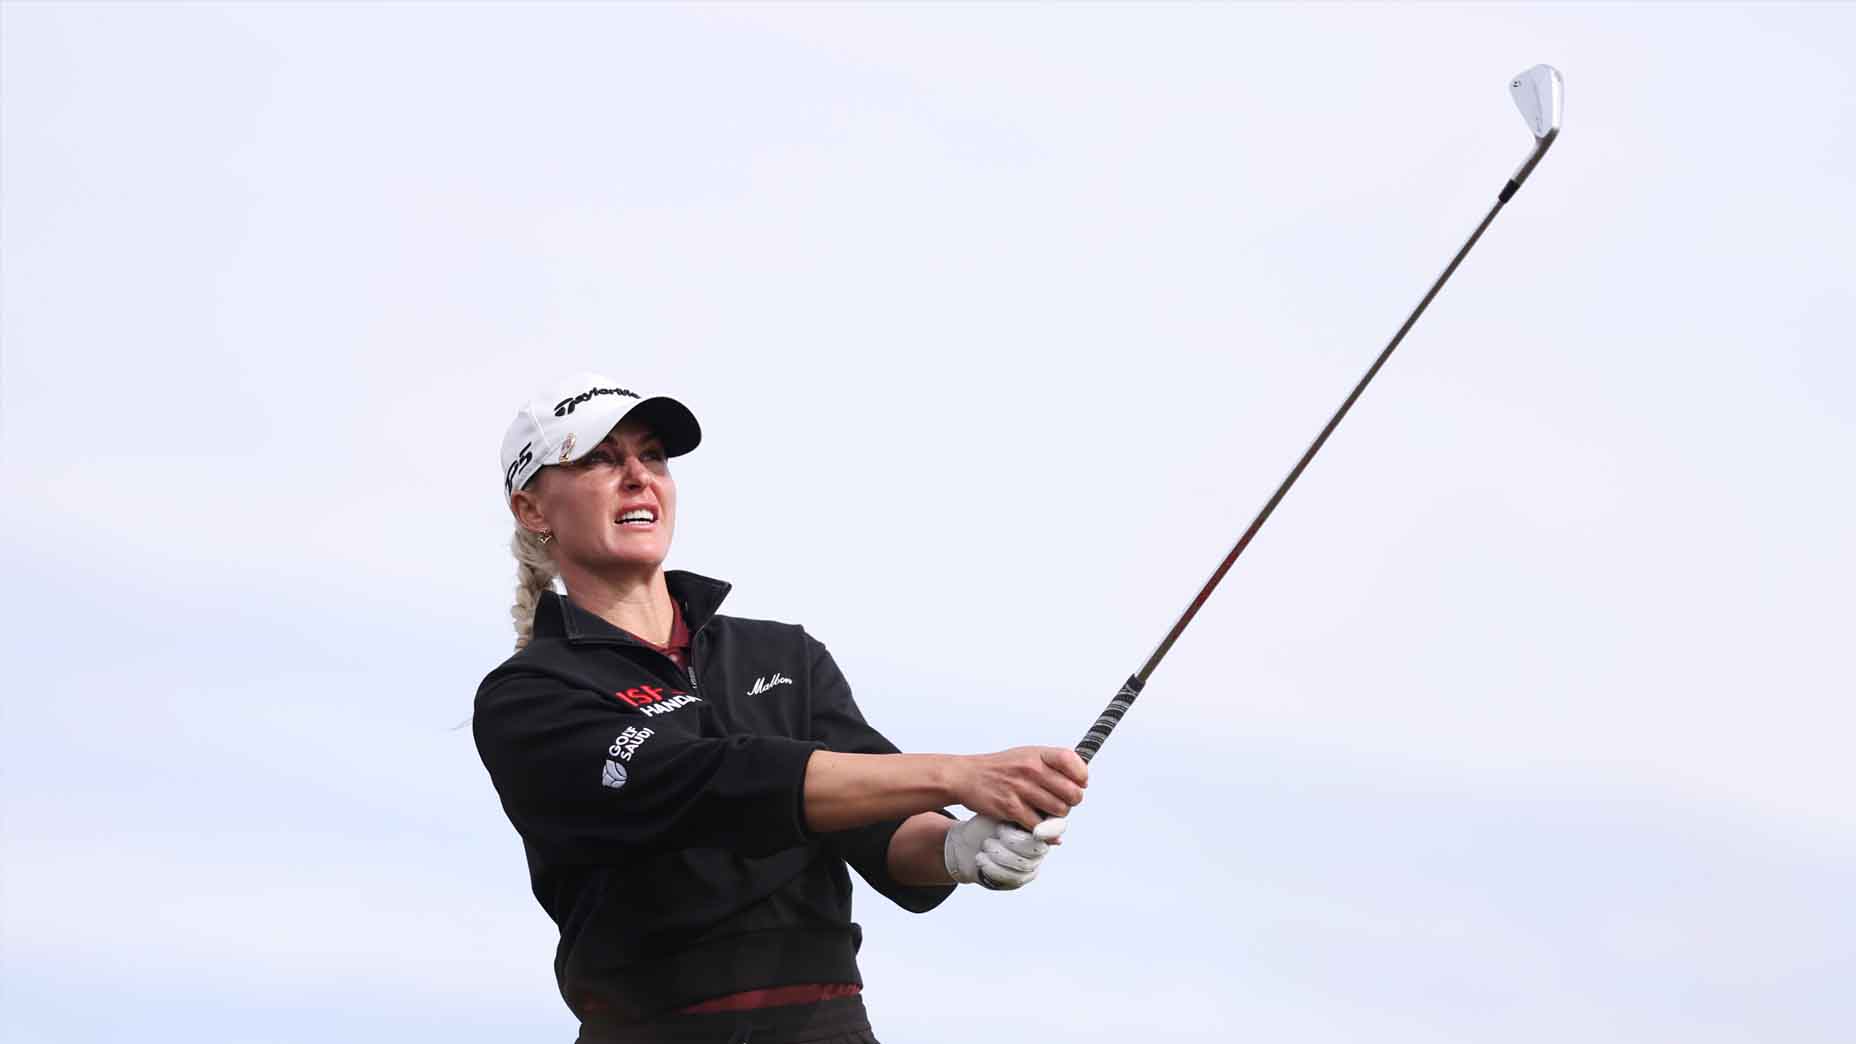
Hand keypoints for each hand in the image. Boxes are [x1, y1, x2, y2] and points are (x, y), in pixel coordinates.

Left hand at [943, 813, 1068, 889]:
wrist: (967, 842)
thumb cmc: (985, 820)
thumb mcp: (1000, 810)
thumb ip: (1019, 811)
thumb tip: (1042, 812)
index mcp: (1041, 823)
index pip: (1057, 828)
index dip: (1050, 830)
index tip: (1035, 832)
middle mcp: (1041, 845)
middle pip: (1037, 848)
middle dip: (1013, 840)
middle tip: (997, 832)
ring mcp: (1032, 863)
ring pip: (1023, 864)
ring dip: (999, 854)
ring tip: (986, 844)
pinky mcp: (1020, 879)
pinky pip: (1012, 877)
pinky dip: (993, 867)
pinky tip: (981, 858)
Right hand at [949, 746, 1087, 829]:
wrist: (967, 776)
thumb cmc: (1002, 768)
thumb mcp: (1027, 755)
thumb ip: (1053, 765)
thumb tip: (1081, 783)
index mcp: (1037, 754)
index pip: (1072, 761)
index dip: (1081, 776)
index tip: (1079, 783)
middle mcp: (1031, 769)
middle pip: (1072, 792)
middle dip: (1072, 802)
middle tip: (1062, 803)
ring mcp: (1021, 789)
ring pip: (1059, 811)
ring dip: (1057, 817)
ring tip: (1047, 813)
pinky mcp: (1011, 808)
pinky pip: (1039, 826)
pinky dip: (1042, 831)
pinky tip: (1037, 826)